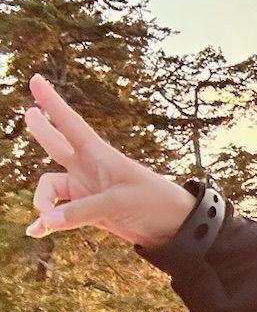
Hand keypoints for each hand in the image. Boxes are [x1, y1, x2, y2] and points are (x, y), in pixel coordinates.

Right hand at [21, 75, 196, 247]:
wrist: (174, 227)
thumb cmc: (153, 203)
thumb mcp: (118, 203)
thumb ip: (80, 211)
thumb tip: (45, 222)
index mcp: (100, 155)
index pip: (70, 123)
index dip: (52, 103)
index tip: (36, 79)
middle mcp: (89, 168)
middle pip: (56, 145)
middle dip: (42, 131)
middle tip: (28, 113)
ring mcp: (87, 189)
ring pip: (51, 188)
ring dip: (43, 203)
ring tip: (44, 221)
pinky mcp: (88, 210)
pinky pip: (59, 214)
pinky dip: (48, 223)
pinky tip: (37, 232)